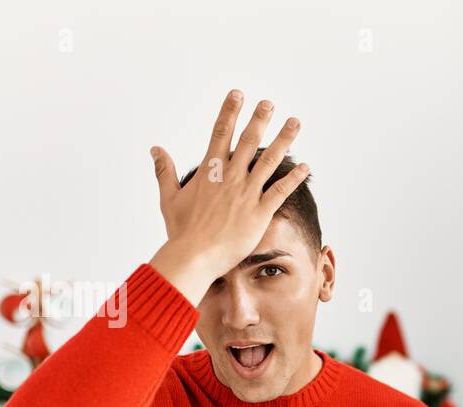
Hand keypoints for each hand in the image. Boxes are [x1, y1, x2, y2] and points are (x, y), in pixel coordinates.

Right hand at [147, 90, 309, 303]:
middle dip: (259, 119)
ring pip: (269, 160)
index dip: (230, 111)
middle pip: (247, 140)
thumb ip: (164, 171)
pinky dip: (294, 178)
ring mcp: (246, 193)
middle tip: (269, 103)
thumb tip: (155, 149)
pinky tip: (306, 166)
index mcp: (209, 170)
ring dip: (284, 140)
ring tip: (295, 122)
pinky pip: (281, 191)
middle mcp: (230, 177)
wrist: (195, 256)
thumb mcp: (169, 197)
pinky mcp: (260, 212)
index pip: (220, 132)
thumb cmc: (182, 230)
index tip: (237, 94)